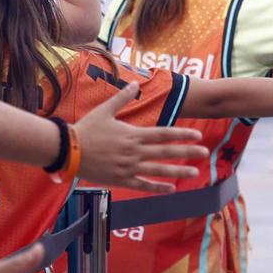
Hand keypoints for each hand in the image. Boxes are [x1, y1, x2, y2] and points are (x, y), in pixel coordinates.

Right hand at [74, 85, 206, 188]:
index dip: (182, 134)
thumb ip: (122, 98)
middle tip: (205, 152)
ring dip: (177, 172)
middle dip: (187, 152)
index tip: (197, 135)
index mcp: (133, 135)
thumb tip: (135, 83)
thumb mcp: (104, 110)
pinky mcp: (120, 179)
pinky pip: (142, 185)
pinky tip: (170, 189)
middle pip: (166, 152)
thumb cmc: (86, 129)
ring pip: (158, 171)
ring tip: (195, 172)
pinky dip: (157, 187)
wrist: (67, 150)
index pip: (163, 134)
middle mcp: (134, 152)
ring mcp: (128, 167)